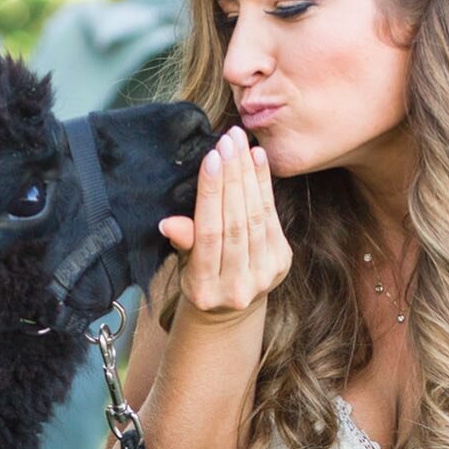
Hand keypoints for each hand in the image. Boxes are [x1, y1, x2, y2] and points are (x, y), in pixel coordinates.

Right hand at [159, 124, 290, 317]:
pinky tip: (258, 159)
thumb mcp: (183, 264)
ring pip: (256, 218)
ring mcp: (263, 277)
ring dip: (249, 176)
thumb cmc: (200, 277)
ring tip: (241, 144)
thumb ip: (182, 242)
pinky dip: (264, 186)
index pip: (208, 233)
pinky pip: (271, 217)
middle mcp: (236, 288)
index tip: (211, 158)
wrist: (231, 307)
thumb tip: (167, 223)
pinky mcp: (281, 263)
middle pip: (235, 223)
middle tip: (228, 141)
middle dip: (232, 178)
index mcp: (204, 289)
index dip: (211, 194)